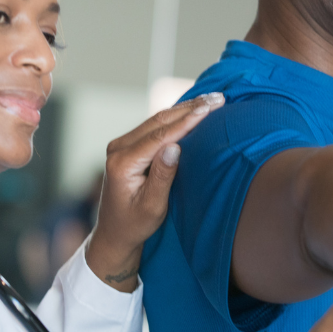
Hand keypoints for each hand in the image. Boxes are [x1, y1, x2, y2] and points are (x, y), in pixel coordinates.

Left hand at [85, 92, 224, 290]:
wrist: (114, 234)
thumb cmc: (135, 226)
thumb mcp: (152, 207)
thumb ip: (163, 176)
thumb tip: (175, 146)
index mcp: (123, 163)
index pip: (161, 135)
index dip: (187, 120)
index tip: (209, 108)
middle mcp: (119, 148)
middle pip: (159, 121)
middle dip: (190, 108)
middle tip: (218, 98)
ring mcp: (122, 145)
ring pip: (158, 120)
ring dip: (185, 109)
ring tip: (211, 99)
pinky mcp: (129, 146)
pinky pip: (155, 126)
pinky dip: (176, 116)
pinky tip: (193, 108)